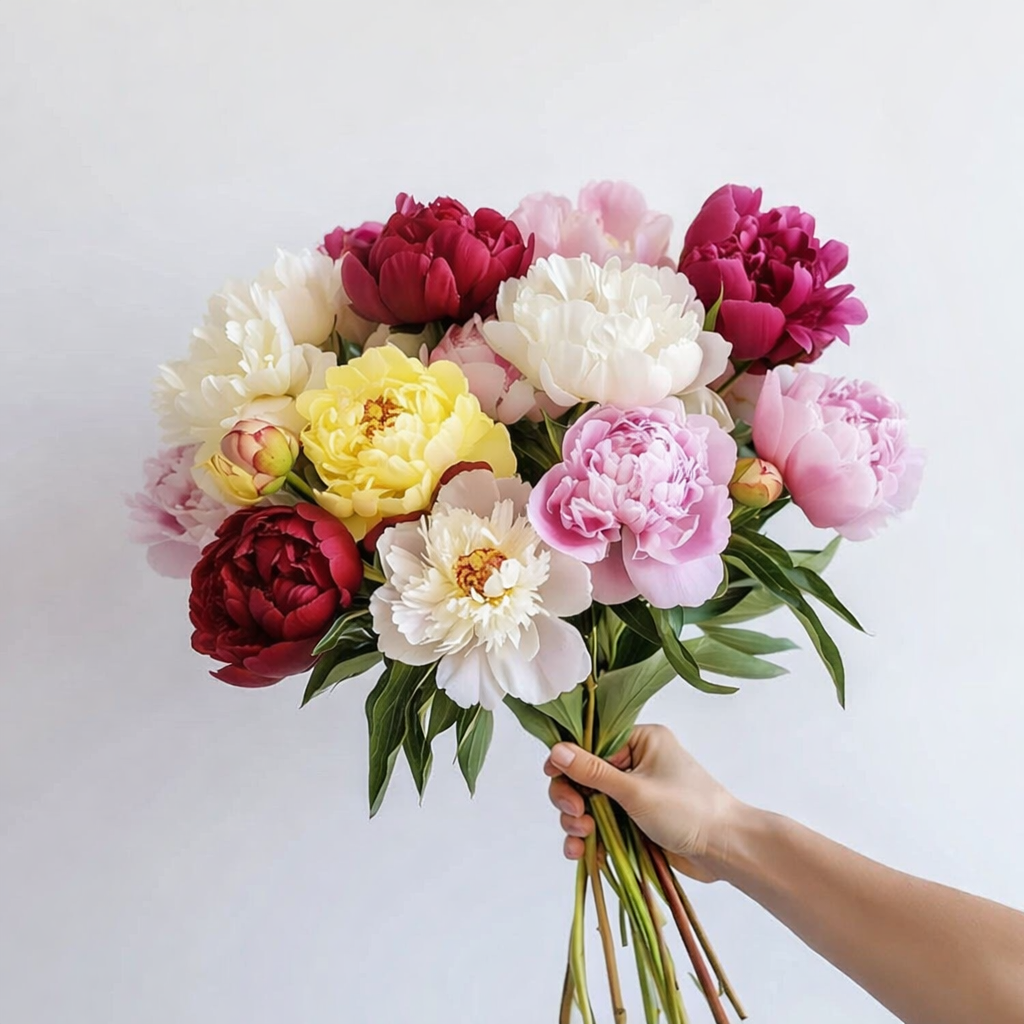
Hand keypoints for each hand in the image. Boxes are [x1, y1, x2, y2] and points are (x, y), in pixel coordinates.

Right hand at [543, 725, 743, 881]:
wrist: (726, 851)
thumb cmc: (689, 811)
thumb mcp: (635, 790)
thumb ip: (593, 772)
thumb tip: (555, 750)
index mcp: (640, 740)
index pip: (590, 742)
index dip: (568, 760)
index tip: (552, 776)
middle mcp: (635, 762)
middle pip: (584, 774)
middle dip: (572, 796)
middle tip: (574, 814)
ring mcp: (633, 794)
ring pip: (588, 803)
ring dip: (577, 820)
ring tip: (582, 837)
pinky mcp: (633, 822)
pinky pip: (600, 825)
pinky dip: (588, 838)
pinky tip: (581, 853)